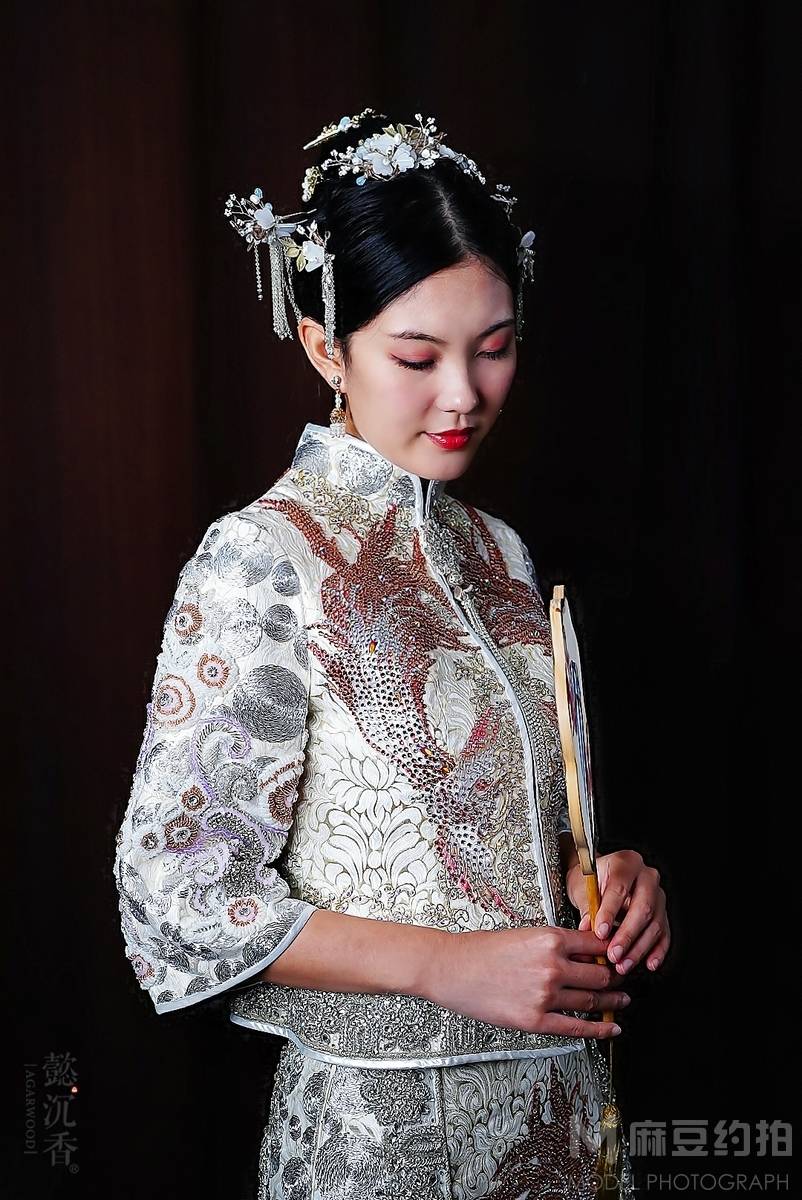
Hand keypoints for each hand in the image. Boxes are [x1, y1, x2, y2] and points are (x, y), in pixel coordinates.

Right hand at [426, 925, 630, 1038]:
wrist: (451, 968)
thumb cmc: (482, 950)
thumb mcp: (524, 935)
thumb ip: (555, 944)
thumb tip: (584, 954)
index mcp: (550, 938)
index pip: (597, 944)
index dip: (613, 951)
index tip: (620, 956)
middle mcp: (552, 966)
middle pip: (601, 974)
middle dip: (616, 978)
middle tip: (623, 981)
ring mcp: (545, 994)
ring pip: (592, 1000)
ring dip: (612, 1003)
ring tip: (621, 1003)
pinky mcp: (535, 1020)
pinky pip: (576, 1027)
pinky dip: (599, 1030)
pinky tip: (611, 1029)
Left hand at [566, 849, 669, 976]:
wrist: (598, 879)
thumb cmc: (589, 880)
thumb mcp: (582, 887)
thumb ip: (587, 907)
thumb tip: (588, 930)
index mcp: (626, 862)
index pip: (619, 889)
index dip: (610, 912)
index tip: (600, 932)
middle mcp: (647, 876)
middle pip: (642, 908)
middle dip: (627, 935)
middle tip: (613, 954)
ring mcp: (658, 895)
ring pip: (654, 924)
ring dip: (639, 948)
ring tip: (623, 964)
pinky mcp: (662, 913)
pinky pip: (664, 934)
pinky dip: (657, 951)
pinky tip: (649, 963)